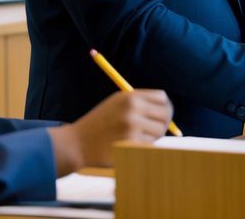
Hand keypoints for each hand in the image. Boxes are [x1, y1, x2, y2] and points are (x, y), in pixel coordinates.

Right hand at [46, 90, 171, 173]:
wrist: (77, 143)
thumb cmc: (99, 124)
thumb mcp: (117, 105)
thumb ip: (140, 104)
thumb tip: (167, 109)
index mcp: (130, 96)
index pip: (162, 98)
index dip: (165, 107)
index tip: (161, 115)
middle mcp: (132, 109)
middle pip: (165, 115)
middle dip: (162, 124)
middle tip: (154, 131)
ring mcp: (132, 127)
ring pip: (158, 132)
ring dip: (151, 138)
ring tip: (133, 139)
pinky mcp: (131, 144)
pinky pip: (149, 146)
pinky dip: (142, 148)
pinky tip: (127, 147)